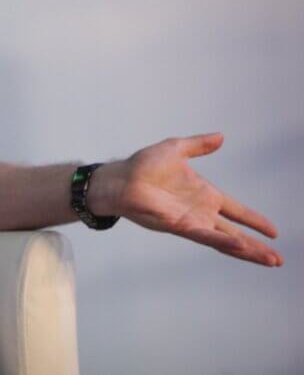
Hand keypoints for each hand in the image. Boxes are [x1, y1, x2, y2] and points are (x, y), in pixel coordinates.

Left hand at [91, 134, 282, 266]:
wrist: (120, 178)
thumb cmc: (142, 165)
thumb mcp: (176, 149)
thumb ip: (199, 145)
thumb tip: (220, 136)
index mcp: (204, 194)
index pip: (236, 211)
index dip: (254, 220)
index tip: (274, 232)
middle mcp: (200, 212)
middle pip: (235, 233)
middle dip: (257, 246)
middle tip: (278, 260)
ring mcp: (192, 221)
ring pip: (226, 240)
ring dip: (248, 251)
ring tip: (271, 261)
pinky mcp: (180, 226)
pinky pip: (206, 235)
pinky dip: (224, 241)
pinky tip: (241, 246)